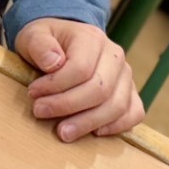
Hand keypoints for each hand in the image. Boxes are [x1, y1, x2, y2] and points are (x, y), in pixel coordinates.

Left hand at [14, 18, 144, 142]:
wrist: (64, 43)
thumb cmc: (47, 43)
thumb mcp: (34, 36)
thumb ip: (39, 45)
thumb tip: (53, 63)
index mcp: (92, 38)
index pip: (80, 68)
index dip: (56, 86)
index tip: (33, 94)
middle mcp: (115, 56)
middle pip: (100, 89)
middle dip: (68, 106)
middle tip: (41, 113)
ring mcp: (126, 76)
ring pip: (117, 105)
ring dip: (88, 123)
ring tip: (63, 132)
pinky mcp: (130, 93)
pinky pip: (134, 113)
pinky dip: (117, 126)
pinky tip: (94, 133)